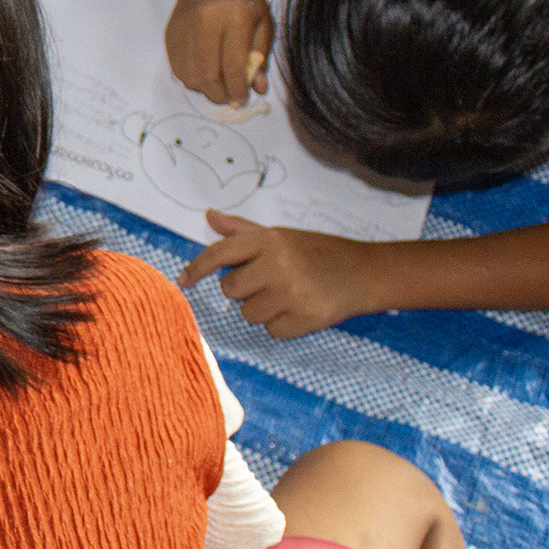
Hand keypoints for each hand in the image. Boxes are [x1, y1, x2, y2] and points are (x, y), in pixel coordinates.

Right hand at [165, 0, 273, 105]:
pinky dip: (191, 77)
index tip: (243, 98)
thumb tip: (258, 88)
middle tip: (231, 96)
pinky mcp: (171, 34)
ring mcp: (184, 29)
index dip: (238, 89)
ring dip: (205, 88)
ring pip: (189, 77)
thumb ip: (261, 57)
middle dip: (221, 95)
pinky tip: (204, 70)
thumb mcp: (263, 22)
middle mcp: (205, 24)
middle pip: (207, 76)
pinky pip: (177, 68)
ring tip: (218, 82)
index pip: (233, 66)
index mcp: (235, 18)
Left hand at [179, 214, 376, 338]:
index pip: (219, 254)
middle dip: (243, 290)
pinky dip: (281, 326)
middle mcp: (277, 264)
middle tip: (269, 282)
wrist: (365, 272)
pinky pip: (271, 331)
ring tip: (288, 295)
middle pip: (230, 290)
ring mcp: (292, 293)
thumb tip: (208, 216)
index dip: (197, 268)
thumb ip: (242, 231)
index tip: (184, 280)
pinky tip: (299, 310)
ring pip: (248, 314)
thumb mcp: (281, 235)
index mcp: (269, 240)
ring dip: (262, 310)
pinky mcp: (305, 319)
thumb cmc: (317, 252)